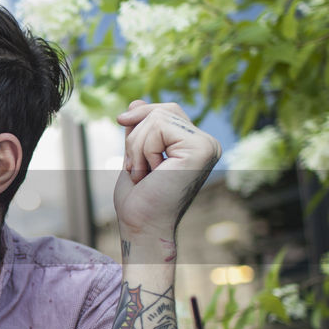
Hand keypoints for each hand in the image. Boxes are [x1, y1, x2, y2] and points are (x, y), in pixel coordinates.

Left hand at [113, 101, 220, 244]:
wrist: (142, 226)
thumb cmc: (138, 199)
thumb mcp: (135, 154)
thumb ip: (140, 130)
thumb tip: (135, 102)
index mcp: (195, 145)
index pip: (165, 111)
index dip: (139, 116)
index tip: (121, 124)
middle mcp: (207, 144)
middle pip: (162, 110)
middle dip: (135, 135)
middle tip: (135, 167)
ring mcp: (207, 146)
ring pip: (157, 118)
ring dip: (136, 147)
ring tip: (144, 174)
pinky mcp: (201, 149)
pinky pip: (159, 127)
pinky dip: (144, 150)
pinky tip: (152, 173)